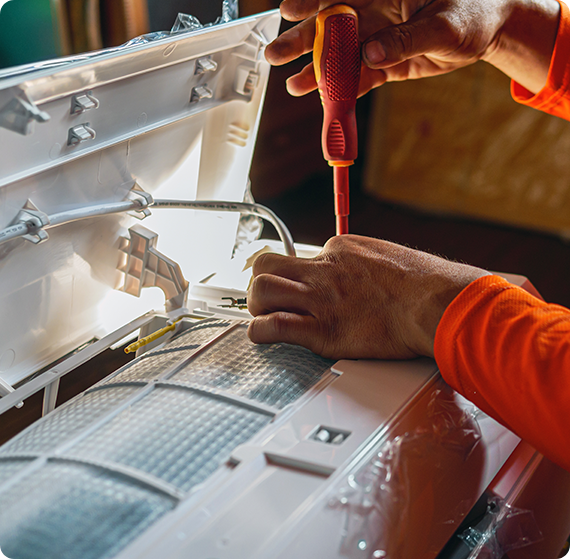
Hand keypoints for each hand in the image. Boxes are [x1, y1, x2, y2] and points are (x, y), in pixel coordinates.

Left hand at [247, 235, 487, 359]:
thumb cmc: (422, 282)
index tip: (304, 288)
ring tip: (265, 315)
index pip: (301, 257)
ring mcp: (319, 299)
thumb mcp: (386, 255)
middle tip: (269, 298)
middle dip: (261, 282)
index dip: (299, 276)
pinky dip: (260, 331)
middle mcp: (322, 271)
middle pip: (267, 264)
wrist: (434, 302)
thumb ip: (363, 260)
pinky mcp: (322, 330)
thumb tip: (359, 268)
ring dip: (256, 304)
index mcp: (338, 250)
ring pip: (262, 290)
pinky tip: (263, 335)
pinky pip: (274, 326)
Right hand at [266, 0, 558, 96]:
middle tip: (273, 54)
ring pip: (341, 56)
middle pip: (332, 26)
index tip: (288, 8)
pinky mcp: (385, 63)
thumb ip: (408, 38)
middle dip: (303, 39)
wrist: (489, 29)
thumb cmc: (473, 11)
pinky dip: (343, 90)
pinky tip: (323, 98)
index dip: (314, 0)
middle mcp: (376, 12)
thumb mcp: (446, 23)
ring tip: (292, 85)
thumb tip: (371, 53)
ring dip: (317, 71)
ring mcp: (378, 39)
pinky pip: (360, 77)